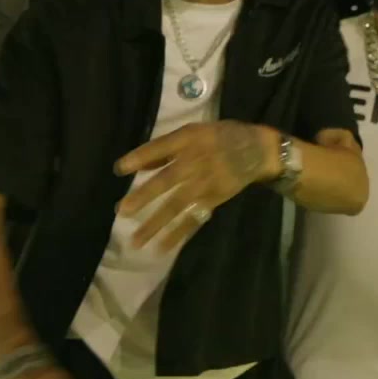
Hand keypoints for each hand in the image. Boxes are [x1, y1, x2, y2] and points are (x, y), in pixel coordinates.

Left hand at [115, 121, 273, 252]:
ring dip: (155, 224)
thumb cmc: (221, 137)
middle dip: (144, 196)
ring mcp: (205, 184)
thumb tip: (139, 167)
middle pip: (166, 181)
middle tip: (122, 211)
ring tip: (136, 240)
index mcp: (189, 140)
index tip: (119, 169)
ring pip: (176, 205)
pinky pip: (193, 219)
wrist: (258, 150)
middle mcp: (195, 162)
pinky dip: (178, 234)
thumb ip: (167, 148)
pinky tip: (162, 247)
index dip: (139, 158)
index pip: (159, 147)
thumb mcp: (195, 131)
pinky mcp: (213, 200)